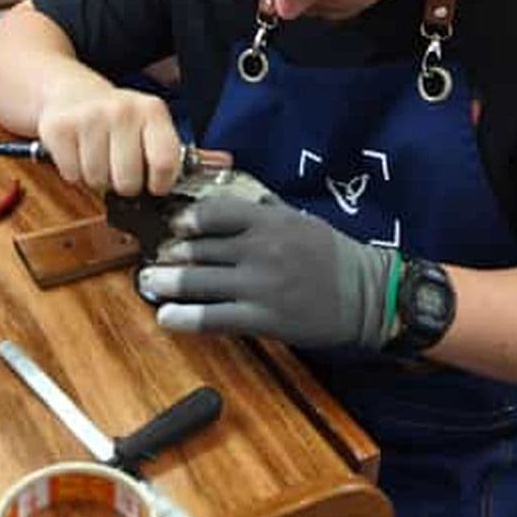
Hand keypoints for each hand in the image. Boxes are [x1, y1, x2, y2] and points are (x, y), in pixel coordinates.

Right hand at [37, 89, 181, 195]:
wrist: (72, 91)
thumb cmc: (115, 118)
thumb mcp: (146, 125)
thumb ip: (159, 153)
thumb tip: (162, 188)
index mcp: (151, 110)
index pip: (164, 162)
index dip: (160, 184)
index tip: (154, 184)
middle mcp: (122, 110)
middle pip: (128, 181)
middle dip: (123, 185)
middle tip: (119, 169)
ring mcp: (89, 117)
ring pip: (97, 180)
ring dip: (97, 178)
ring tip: (98, 156)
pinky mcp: (60, 128)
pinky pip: (72, 174)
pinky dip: (74, 172)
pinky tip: (79, 152)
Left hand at [138, 196, 397, 349]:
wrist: (368, 295)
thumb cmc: (333, 255)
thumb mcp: (299, 220)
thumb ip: (264, 209)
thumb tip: (231, 198)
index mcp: (269, 221)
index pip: (216, 212)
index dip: (188, 219)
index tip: (174, 226)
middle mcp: (260, 249)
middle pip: (201, 248)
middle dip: (171, 254)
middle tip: (153, 258)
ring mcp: (260, 286)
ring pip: (201, 282)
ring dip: (168, 284)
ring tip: (148, 284)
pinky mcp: (264, 319)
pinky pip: (215, 318)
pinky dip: (186, 318)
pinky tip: (167, 317)